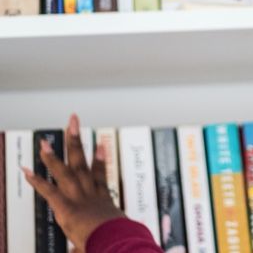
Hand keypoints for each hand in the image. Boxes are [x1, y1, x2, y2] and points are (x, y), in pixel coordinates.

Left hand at [23, 114, 125, 251]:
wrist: (116, 240)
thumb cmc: (117, 240)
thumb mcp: (108, 239)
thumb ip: (93, 242)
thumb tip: (82, 251)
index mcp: (103, 201)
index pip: (100, 176)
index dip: (100, 158)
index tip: (100, 144)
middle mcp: (91, 194)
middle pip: (82, 163)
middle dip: (76, 141)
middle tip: (73, 122)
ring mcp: (79, 198)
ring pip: (65, 172)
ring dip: (53, 157)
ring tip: (43, 142)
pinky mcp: (67, 207)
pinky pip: (50, 192)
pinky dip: (38, 182)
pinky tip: (27, 171)